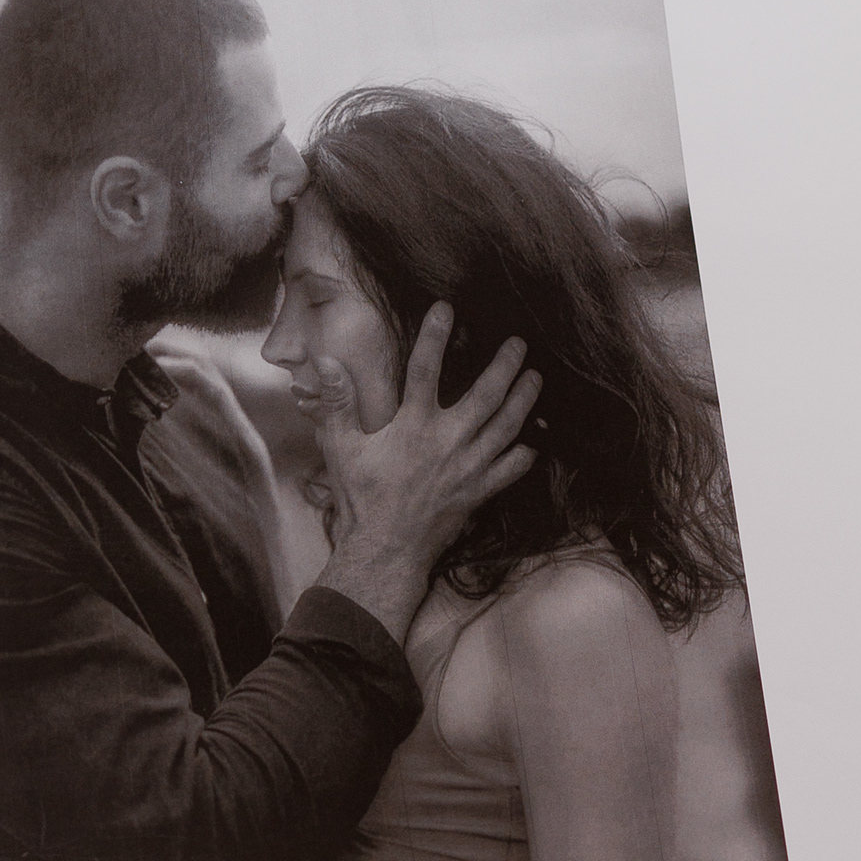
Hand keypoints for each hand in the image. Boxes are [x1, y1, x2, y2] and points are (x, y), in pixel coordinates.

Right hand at [317, 304, 538, 638]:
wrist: (385, 551)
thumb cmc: (361, 499)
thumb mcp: (340, 448)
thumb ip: (335, 402)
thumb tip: (325, 362)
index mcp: (414, 426)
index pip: (425, 368)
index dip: (435, 336)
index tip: (446, 309)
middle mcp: (449, 442)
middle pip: (487, 395)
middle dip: (506, 365)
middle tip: (519, 344)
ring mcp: (469, 468)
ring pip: (507, 427)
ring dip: (524, 400)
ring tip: (536, 378)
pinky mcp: (479, 492)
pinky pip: (511, 469)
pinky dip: (525, 453)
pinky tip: (534, 441)